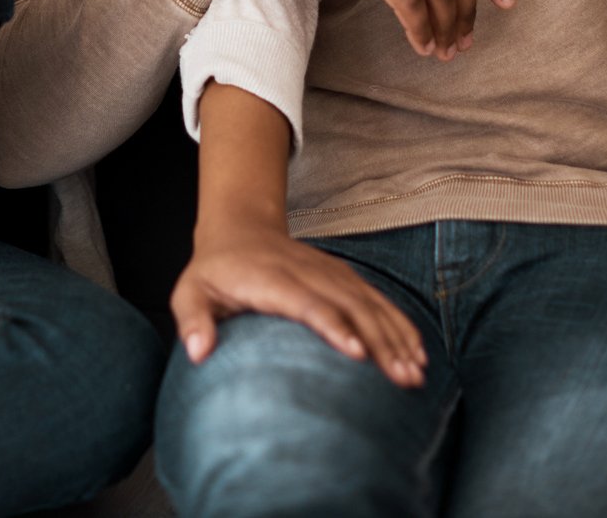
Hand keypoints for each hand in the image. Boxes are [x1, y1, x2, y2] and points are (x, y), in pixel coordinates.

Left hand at [172, 220, 427, 387]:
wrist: (240, 229)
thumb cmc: (214, 271)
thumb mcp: (189, 291)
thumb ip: (192, 320)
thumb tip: (198, 352)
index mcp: (271, 279)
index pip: (307, 302)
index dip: (333, 326)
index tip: (355, 354)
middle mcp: (307, 272)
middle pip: (350, 305)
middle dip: (380, 341)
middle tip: (402, 377)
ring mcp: (329, 272)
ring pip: (369, 302)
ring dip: (396, 335)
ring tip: (416, 372)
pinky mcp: (342, 276)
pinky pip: (376, 299)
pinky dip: (398, 322)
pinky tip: (416, 350)